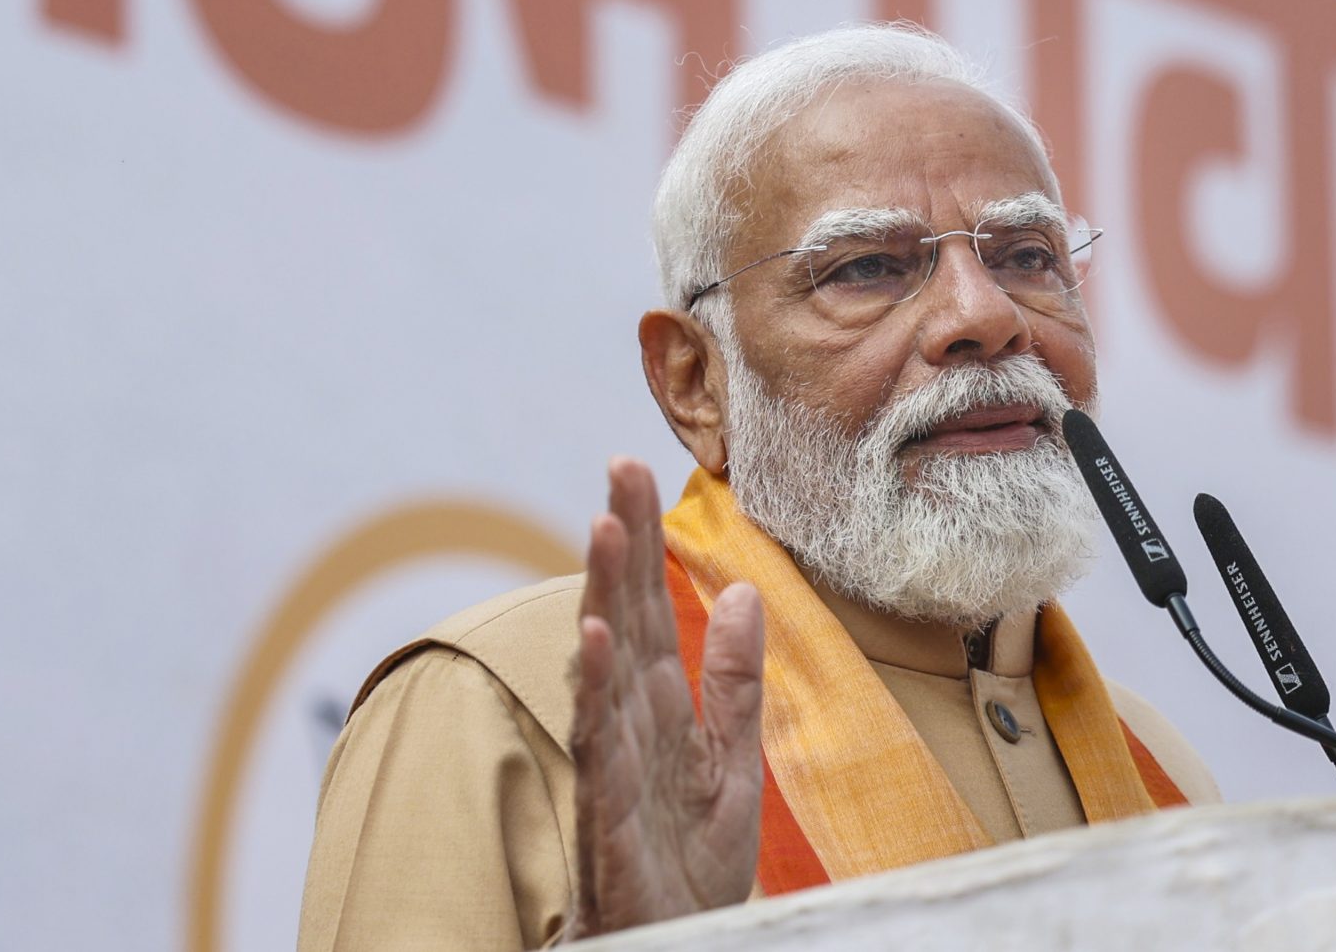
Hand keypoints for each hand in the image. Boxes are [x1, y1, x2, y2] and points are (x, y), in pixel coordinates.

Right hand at [566, 458, 765, 939]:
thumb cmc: (690, 870)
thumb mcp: (732, 766)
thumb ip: (733, 683)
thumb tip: (742, 592)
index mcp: (660, 705)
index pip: (648, 605)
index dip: (642, 538)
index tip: (633, 464)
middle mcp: (628, 723)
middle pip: (622, 617)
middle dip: (619, 544)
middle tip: (617, 469)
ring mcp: (615, 767)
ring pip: (604, 668)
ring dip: (600, 598)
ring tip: (602, 531)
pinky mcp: (609, 819)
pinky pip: (600, 748)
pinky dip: (593, 694)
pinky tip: (593, 644)